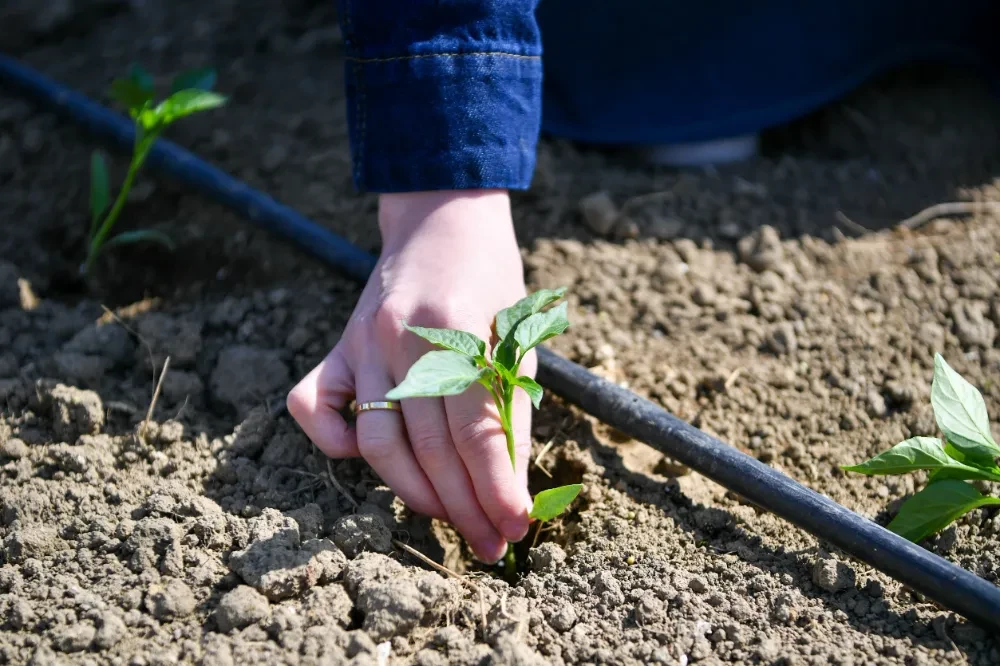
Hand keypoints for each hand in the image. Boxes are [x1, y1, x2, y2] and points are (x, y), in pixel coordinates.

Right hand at [287, 190, 533, 562]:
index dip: (495, 489)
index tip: (514, 530)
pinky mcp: (336, 347)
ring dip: (413, 493)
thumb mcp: (515, 336)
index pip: (475, 431)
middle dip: (463, 507)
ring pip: (375, 442)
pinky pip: (311, 406)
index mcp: (456, 327)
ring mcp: (360, 342)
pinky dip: (334, 443)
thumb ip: (508, 408)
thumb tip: (510, 489)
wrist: (442, 220)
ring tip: (448, 518)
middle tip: (489, 544)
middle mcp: (400, 337)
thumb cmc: (490, 281)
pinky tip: (372, 459)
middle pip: (428, 447)